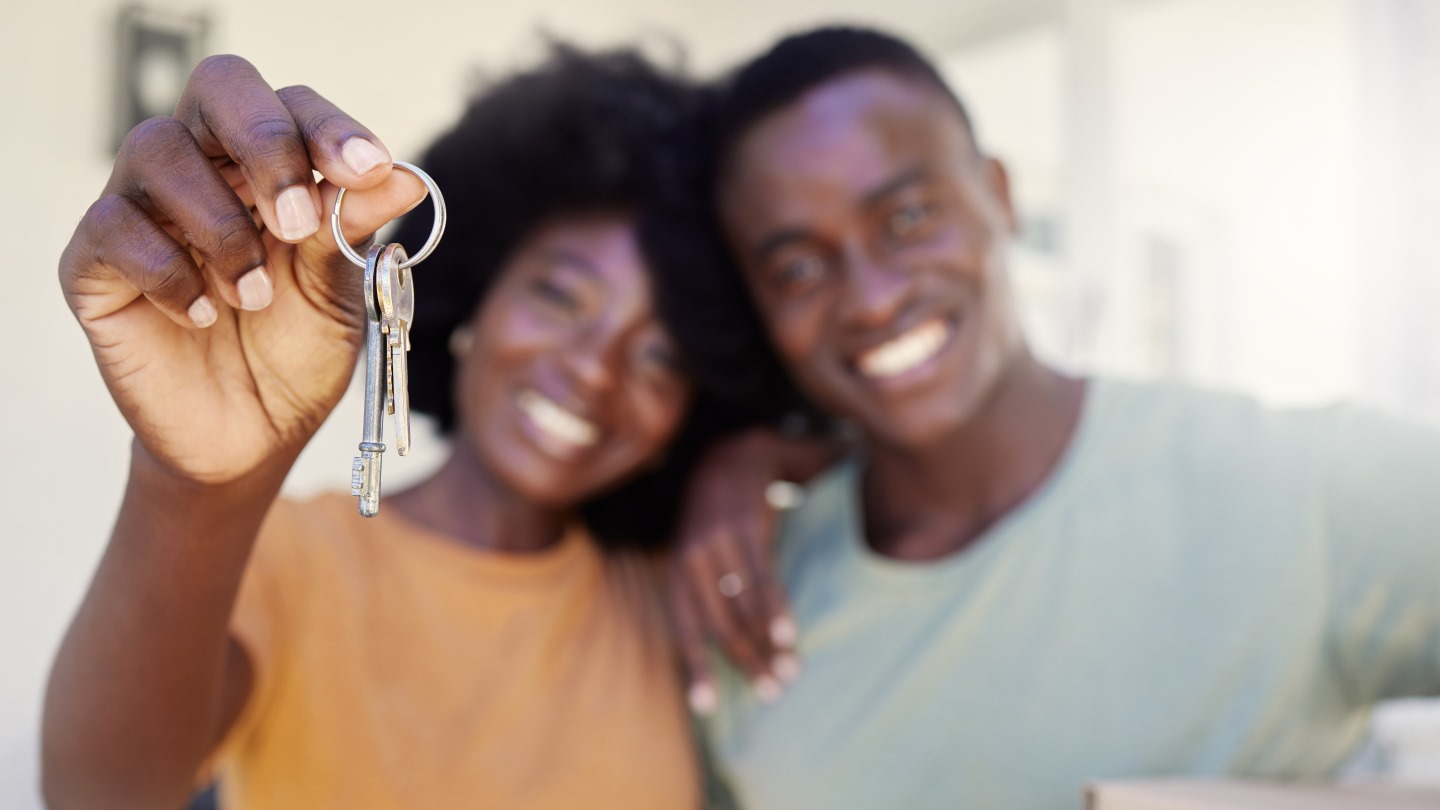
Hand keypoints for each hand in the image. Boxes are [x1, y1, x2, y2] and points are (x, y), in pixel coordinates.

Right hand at [60, 55, 424, 484]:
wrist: (253, 440)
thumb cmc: (297, 353)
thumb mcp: (342, 292)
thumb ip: (356, 230)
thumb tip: (405, 178)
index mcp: (269, 168)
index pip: (289, 104)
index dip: (327, 126)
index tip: (367, 170)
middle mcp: (203, 169)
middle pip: (218, 88)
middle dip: (267, 146)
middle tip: (299, 223)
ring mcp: (144, 209)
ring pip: (158, 150)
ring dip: (222, 226)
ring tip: (255, 296)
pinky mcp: (96, 263)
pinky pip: (114, 228)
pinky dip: (170, 272)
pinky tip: (205, 315)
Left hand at [667, 429, 801, 713]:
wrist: (736, 450)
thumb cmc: (721, 511)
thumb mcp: (701, 547)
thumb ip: (709, 587)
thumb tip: (730, 637)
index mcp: (677, 569)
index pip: (684, 629)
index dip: (695, 668)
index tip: (707, 707)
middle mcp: (691, 559)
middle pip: (720, 626)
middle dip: (747, 664)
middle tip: (773, 693)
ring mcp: (718, 543)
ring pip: (744, 608)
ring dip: (768, 646)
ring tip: (790, 672)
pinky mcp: (747, 527)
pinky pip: (764, 579)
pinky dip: (777, 611)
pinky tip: (790, 636)